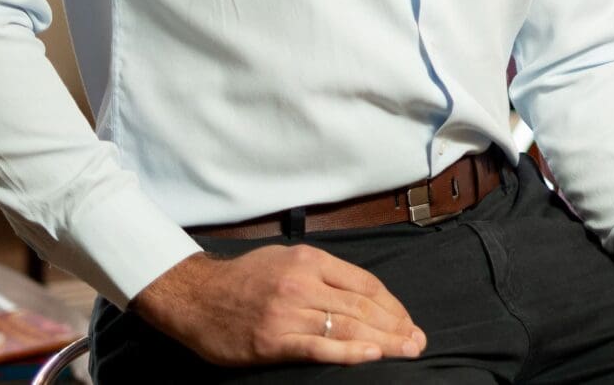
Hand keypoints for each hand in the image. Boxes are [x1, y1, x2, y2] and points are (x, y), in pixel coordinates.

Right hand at [131, 246, 426, 367]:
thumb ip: (323, 272)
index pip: (365, 283)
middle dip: (396, 325)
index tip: (408, 321)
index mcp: (311, 261)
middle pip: (362, 306)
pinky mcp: (272, 341)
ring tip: (406, 351)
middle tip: (418, 341)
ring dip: (383, 340)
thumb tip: (362, 292)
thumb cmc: (243, 279)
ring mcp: (287, 312)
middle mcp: (303, 283)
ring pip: (347, 326)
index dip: (392, 305)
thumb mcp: (286, 258)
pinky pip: (318, 347)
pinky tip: (370, 356)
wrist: (195, 297)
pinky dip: (347, 351)